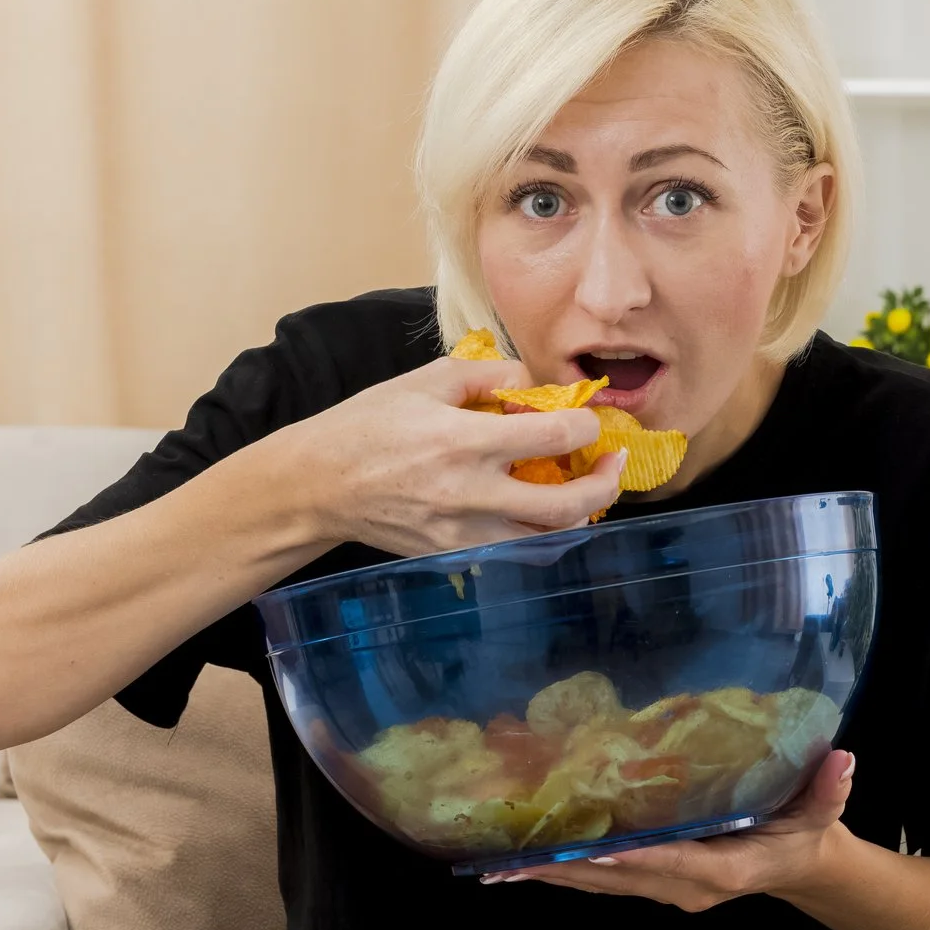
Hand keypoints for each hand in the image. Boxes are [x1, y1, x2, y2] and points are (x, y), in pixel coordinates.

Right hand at [272, 352, 624, 554]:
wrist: (317, 485)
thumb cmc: (367, 425)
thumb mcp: (426, 380)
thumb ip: (489, 375)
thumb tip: (535, 386)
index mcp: (463, 440)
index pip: (553, 435)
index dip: (586, 425)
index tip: (589, 418)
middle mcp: (469, 493)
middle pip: (565, 505)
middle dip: (604, 484)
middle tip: (613, 464)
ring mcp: (462, 532)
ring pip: (546, 540)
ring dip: (577, 515)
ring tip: (585, 489)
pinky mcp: (453, 554)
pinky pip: (513, 549)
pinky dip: (538, 531)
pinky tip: (539, 508)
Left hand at [487, 751, 857, 911]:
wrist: (802, 868)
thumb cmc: (807, 833)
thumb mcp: (824, 812)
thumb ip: (829, 789)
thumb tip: (844, 758)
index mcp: (727, 870)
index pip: (678, 862)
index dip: (639, 857)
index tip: (598, 850)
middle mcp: (688, 887)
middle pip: (620, 879)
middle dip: (567, 869)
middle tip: (511, 861)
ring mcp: (667, 888)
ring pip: (602, 884)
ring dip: (552, 874)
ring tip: (498, 867)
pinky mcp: (653, 883)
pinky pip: (602, 879)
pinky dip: (563, 870)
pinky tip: (521, 864)